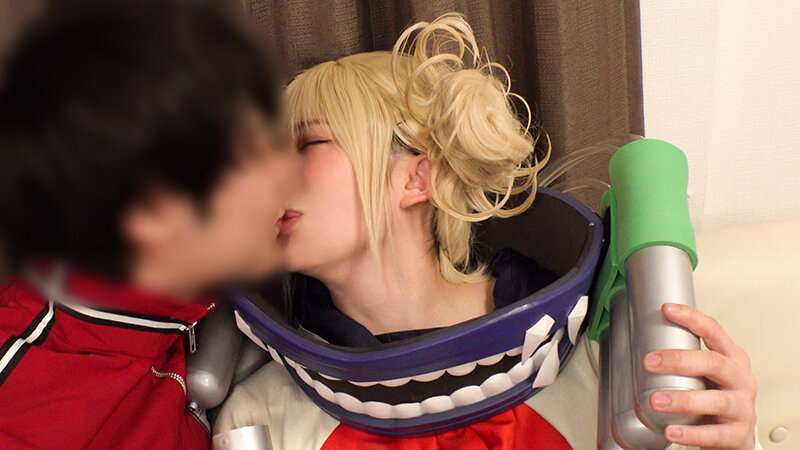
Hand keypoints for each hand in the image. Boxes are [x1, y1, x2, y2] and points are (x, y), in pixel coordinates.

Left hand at [643, 303, 757, 448]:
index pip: (714, 331)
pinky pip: (715, 434)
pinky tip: (672, 432)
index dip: (692, 318)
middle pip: (714, 363)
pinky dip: (691, 434)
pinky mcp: (738, 435)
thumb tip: (634, 341)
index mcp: (731, 358)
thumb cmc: (714, 398)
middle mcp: (740, 379)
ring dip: (683, 399)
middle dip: (679, 360)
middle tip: (649, 362)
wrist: (734, 436)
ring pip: (716, 400)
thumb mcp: (704, 374)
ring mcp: (742, 407)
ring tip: (656, 400)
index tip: (666, 309)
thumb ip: (682, 359)